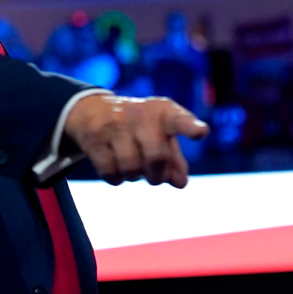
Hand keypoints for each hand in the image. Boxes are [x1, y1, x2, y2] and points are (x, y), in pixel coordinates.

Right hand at [63, 94, 208, 187]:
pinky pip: (110, 172)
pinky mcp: (93, 137)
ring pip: (131, 168)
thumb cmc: (138, 126)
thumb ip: (174, 159)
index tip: (201, 133)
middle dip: (157, 175)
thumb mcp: (159, 134)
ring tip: (132, 167)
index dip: (190, 127)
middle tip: (155, 177)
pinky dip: (116, 178)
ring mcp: (114, 124)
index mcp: (162, 112)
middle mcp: (139, 114)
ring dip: (135, 177)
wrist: (91, 109)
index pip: (178, 119)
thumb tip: (180, 183)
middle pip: (156, 156)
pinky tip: (116, 168)